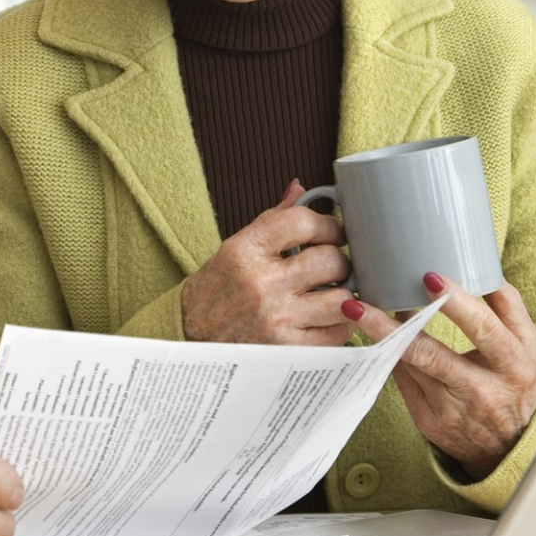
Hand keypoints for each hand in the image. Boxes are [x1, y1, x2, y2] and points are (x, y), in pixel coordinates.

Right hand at [182, 180, 354, 345]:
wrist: (191, 341)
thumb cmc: (215, 293)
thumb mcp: (233, 250)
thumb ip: (271, 221)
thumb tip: (299, 188)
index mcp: (244, 249)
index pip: (301, 221)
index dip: (328, 224)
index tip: (332, 232)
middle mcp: (260, 282)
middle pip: (330, 259)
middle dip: (340, 260)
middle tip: (335, 265)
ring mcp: (276, 317)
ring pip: (341, 298)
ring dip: (344, 293)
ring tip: (333, 291)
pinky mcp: (289, 348)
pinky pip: (338, 332)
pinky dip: (340, 324)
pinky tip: (326, 318)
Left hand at [343, 273, 535, 477]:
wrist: (511, 445)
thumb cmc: (516, 382)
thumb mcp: (527, 346)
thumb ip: (508, 307)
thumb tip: (481, 268)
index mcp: (513, 366)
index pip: (483, 330)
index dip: (456, 305)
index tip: (428, 277)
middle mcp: (481, 390)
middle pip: (429, 355)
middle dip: (389, 328)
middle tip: (357, 303)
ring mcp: (451, 409)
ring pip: (407, 365)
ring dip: (379, 336)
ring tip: (354, 309)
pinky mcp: (428, 420)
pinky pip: (401, 378)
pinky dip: (388, 354)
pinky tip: (372, 335)